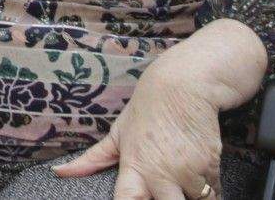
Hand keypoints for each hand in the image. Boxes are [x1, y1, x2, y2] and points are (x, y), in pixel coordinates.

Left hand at [54, 57, 225, 198]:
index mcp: (134, 167)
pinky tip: (200, 176)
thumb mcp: (117, 133)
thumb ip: (93, 159)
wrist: (183, 86)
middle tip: (167, 194)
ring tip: (184, 183)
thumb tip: (60, 173)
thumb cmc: (147, 110)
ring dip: (193, 198)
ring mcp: (187, 173)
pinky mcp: (210, 168)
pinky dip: (209, 191)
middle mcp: (161, 175)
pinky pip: (213, 194)